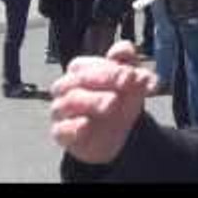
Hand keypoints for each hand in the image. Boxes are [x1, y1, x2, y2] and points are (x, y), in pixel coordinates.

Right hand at [49, 41, 156, 164]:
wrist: (113, 135)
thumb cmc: (118, 102)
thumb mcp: (133, 84)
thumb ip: (135, 71)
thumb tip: (135, 65)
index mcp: (81, 70)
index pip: (88, 62)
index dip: (111, 67)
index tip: (131, 74)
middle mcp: (67, 87)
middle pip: (79, 78)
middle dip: (105, 78)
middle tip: (125, 83)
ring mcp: (62, 111)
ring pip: (69, 100)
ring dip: (93, 100)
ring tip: (113, 103)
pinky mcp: (61, 133)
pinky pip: (62, 129)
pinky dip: (73, 126)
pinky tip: (86, 124)